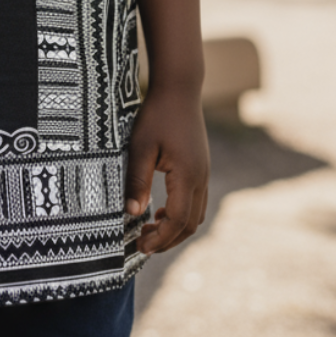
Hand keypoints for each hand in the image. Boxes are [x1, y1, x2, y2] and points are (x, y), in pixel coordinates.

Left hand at [125, 87, 208, 254]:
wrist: (179, 89)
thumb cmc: (156, 115)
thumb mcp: (140, 146)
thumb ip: (137, 180)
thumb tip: (132, 213)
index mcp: (187, 176)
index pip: (177, 220)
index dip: (159, 239)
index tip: (139, 247)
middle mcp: (201, 178)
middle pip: (190, 224)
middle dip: (167, 240)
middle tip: (142, 246)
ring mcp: (203, 173)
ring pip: (196, 215)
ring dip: (175, 229)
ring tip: (149, 232)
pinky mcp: (200, 167)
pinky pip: (196, 201)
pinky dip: (181, 214)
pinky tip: (160, 211)